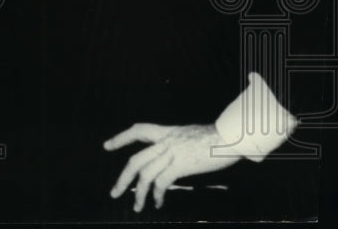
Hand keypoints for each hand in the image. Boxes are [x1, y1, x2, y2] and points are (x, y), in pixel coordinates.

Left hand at [104, 123, 240, 211]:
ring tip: (136, 206)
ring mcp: (171, 153)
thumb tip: (178, 151)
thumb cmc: (218, 136)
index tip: (107, 146)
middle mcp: (165, 142)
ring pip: (145, 174)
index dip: (121, 138)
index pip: (138, 130)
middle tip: (114, 192)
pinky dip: (157, 195)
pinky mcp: (181, 165)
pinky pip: (162, 182)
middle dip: (123, 178)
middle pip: (135, 160)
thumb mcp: (191, 134)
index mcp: (167, 132)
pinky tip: (158, 203)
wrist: (230, 136)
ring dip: (138, 193)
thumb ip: (179, 142)